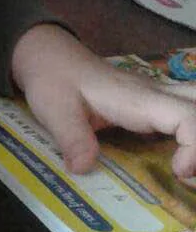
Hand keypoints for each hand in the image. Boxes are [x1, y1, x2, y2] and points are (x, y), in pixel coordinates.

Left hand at [10, 23, 195, 179]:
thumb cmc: (53, 79)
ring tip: (187, 169)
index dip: (195, 146)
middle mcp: (155, 96)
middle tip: (188, 175)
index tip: (179, 172)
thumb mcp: (55, 109)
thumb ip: (72, 138)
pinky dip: (189, 134)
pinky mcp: (152, 104)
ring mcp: (156, 97)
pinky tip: (177, 161)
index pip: (186, 116)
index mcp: (138, 99)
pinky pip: (184, 114)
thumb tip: (84, 169)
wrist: (49, 56)